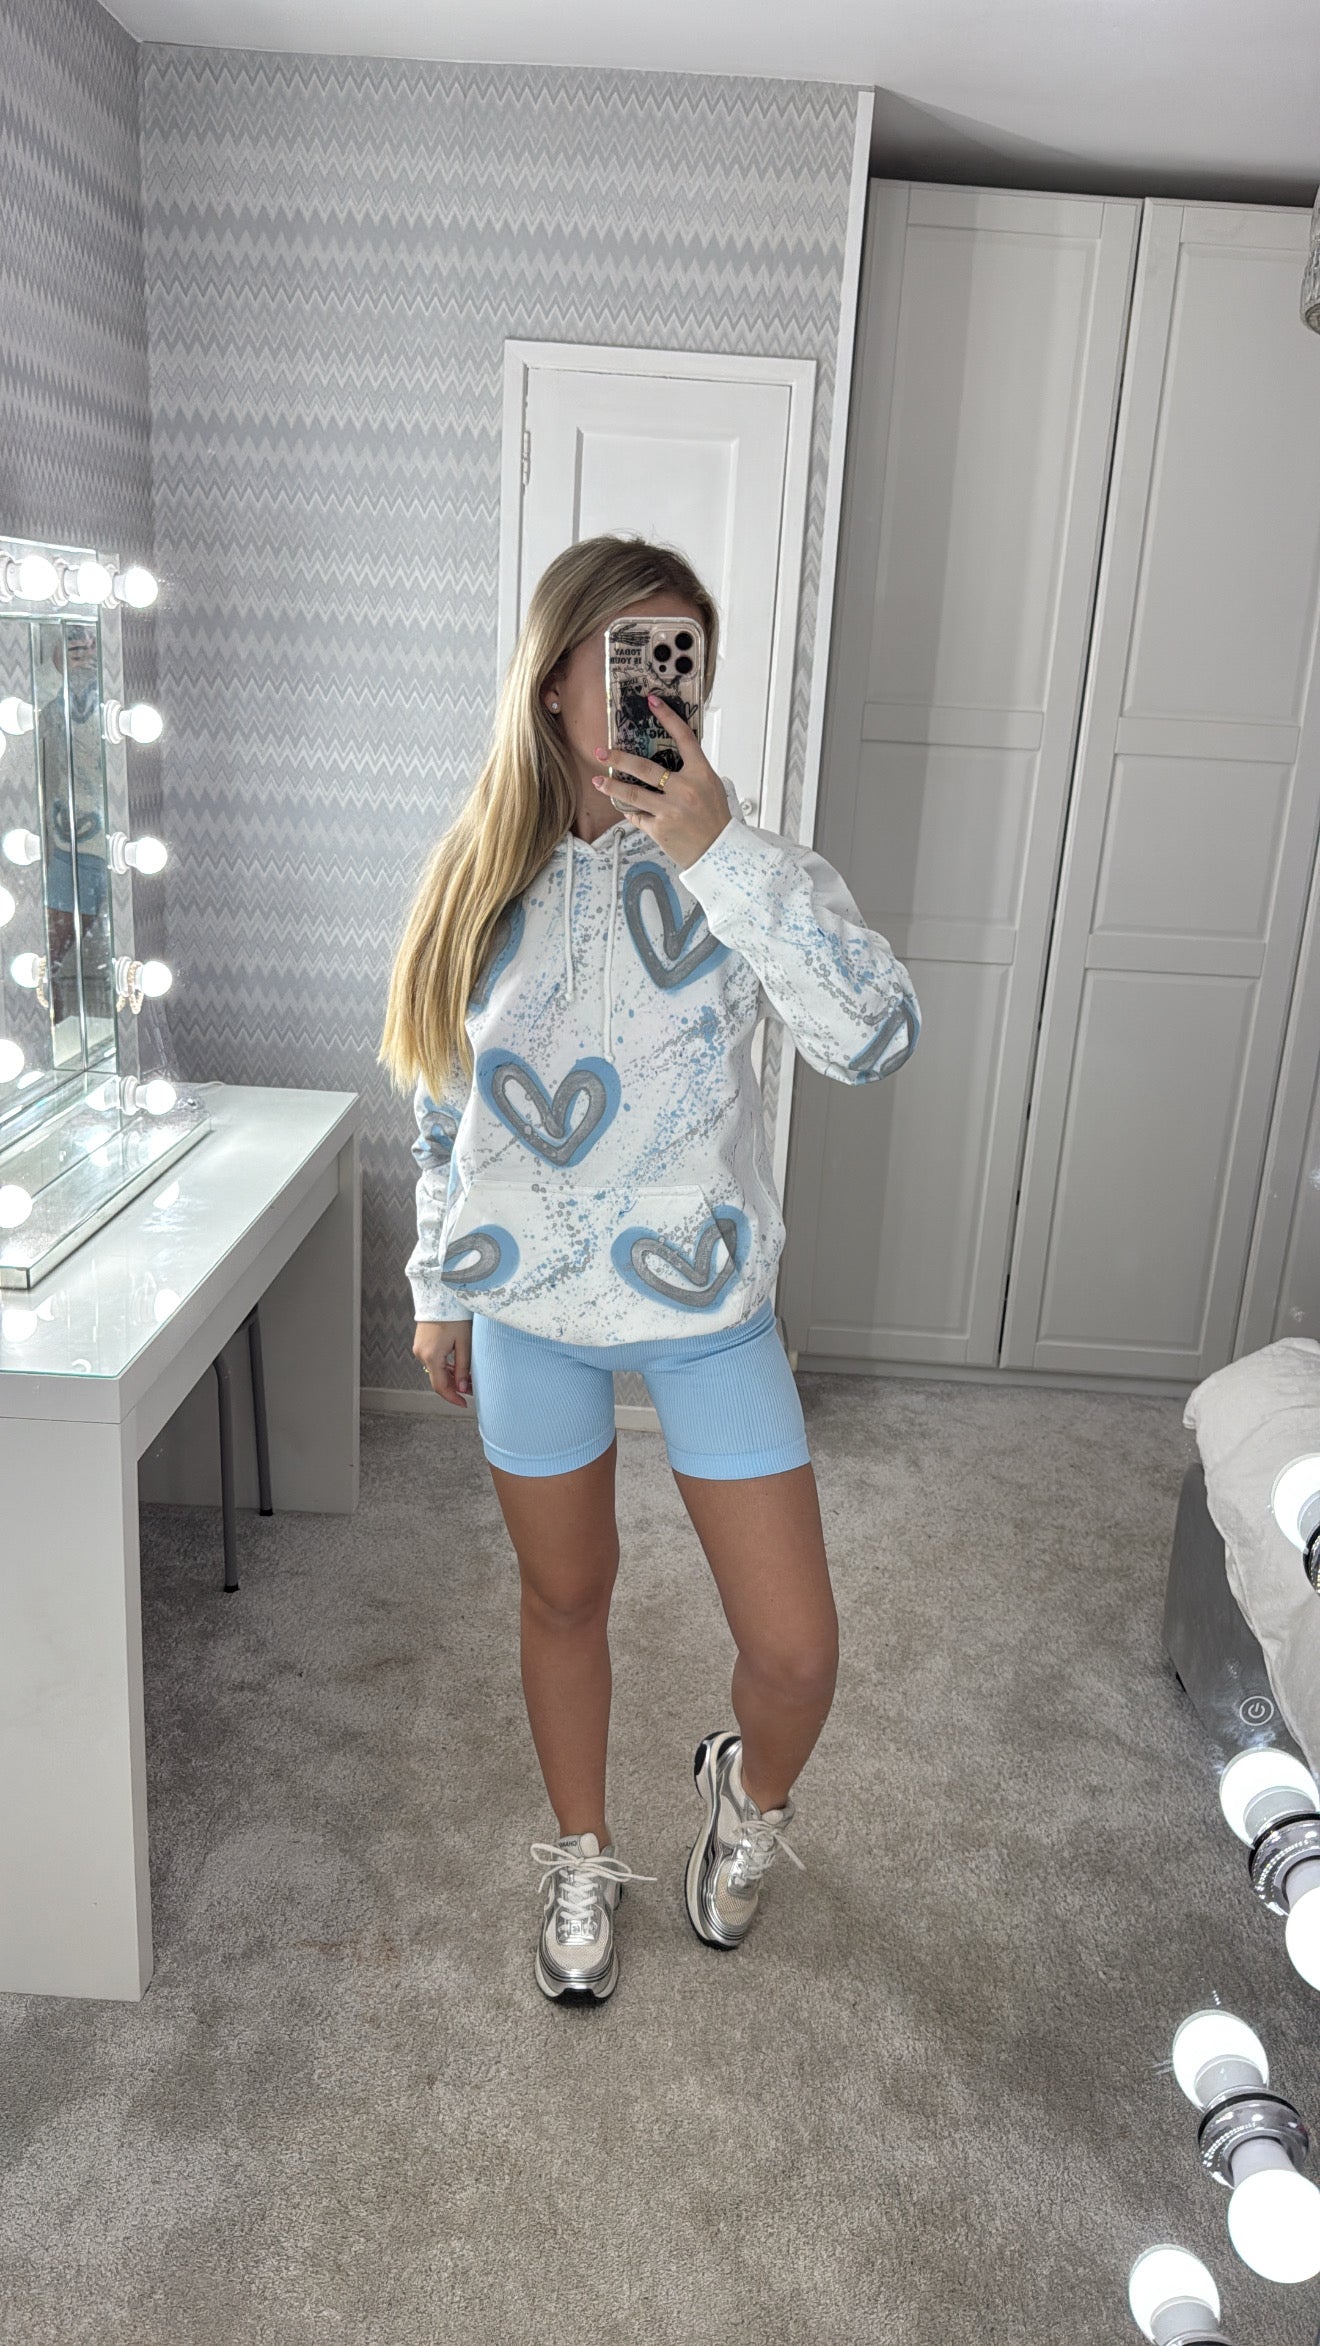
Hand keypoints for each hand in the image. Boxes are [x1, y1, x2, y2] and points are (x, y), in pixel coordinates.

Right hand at [414, 1319, 471, 1405]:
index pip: (441, 1386)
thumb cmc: (455, 1316)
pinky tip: (457, 1367)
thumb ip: (463, 1367)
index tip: (464, 1404)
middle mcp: (421, 1354)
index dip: (453, 1397)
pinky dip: (444, 1368)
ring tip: (468, 1378)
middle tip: (472, 1389)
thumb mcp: (464, 1343)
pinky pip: (432, 1362)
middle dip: (454, 1388)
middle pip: (437, 1380)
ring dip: (450, 1377)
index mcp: (432, 1356)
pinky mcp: (421, 1344)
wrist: (440, 1295)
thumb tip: (462, 1388)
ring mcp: (419, 1349)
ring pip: (435, 1371)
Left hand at [592, 695, 731, 869]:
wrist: (720, 852)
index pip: (684, 738)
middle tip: (603, 752)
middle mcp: (685, 790)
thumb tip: (669, 756)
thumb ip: (691, 771)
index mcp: (701, 774)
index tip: (652, 702)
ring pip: (633, 794)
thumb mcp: (711, 787)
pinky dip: (631, 811)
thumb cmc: (715, 818)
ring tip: (599, 780)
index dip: (668, 717)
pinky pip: (638, 816)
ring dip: (612, 785)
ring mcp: (670, 810)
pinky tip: (624, 807)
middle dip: (619, 758)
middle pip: (645, 767)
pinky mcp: (660, 829)